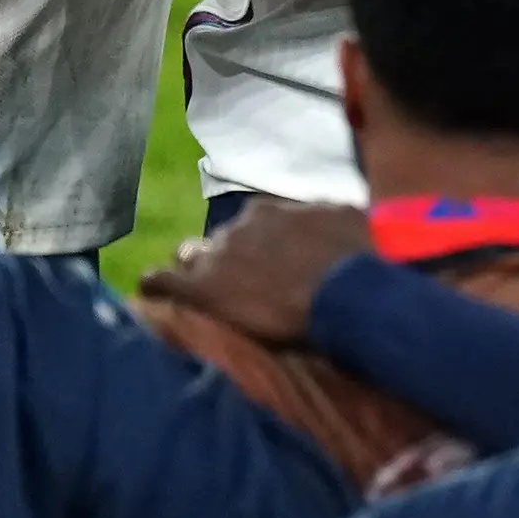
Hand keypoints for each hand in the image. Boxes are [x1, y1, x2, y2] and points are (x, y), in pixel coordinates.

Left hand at [138, 200, 374, 345]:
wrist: (348, 293)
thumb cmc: (364, 261)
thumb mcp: (357, 225)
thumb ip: (339, 220)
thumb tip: (345, 218)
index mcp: (275, 213)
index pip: (253, 226)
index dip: (257, 250)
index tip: (268, 270)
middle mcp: (241, 227)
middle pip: (218, 242)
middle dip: (224, 263)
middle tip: (241, 290)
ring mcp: (217, 256)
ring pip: (189, 259)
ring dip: (196, 276)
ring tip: (203, 302)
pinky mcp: (200, 290)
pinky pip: (158, 283)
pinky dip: (158, 292)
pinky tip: (154, 305)